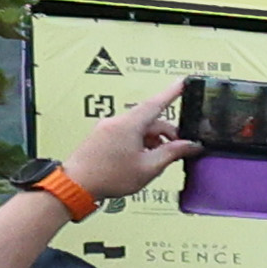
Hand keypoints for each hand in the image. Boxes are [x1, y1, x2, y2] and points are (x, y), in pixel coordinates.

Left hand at [57, 83, 199, 206]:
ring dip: (152, 140)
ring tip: (156, 160)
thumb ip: (172, 153)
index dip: (172, 92)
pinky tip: (141, 160)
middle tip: (179, 149)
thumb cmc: (109, 177)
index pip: (156, 103)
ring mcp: (107, 128)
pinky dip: (138, 142)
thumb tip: (191, 145)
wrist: (76, 185)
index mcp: (129, 124)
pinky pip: (126, 133)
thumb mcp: (148, 167)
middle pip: (150, 120)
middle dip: (166, 133)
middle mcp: (117, 121)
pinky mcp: (101, 136)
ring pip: (138, 128)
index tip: (183, 82)